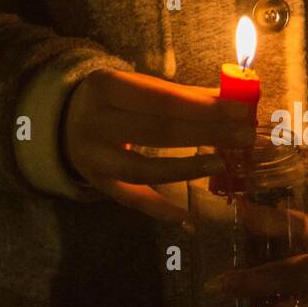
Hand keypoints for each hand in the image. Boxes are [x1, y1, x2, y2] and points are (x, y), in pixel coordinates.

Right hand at [62, 68, 255, 220]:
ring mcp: (93, 158)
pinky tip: (189, 219)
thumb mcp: (139, 88)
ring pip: (145, 169)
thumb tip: (233, 101)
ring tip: (223, 163)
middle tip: (246, 136)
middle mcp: (94, 123)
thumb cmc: (116, 101)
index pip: (164, 99)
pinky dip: (161, 210)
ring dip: (188, 168)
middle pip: (159, 131)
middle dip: (207, 133)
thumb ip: (184, 96)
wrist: (62, 122)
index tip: (241, 111)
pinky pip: (132, 200)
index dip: (204, 107)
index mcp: (107, 87)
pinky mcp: (98, 185)